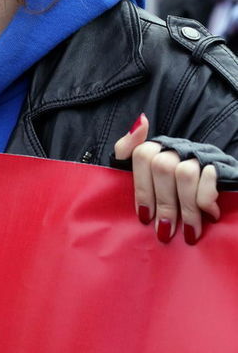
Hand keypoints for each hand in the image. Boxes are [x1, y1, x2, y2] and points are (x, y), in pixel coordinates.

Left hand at [114, 114, 219, 244]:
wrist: (219, 191)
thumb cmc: (173, 191)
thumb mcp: (148, 175)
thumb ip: (131, 149)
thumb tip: (140, 121)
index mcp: (160, 148)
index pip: (142, 154)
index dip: (141, 188)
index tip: (144, 217)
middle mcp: (179, 147)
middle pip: (162, 166)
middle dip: (164, 204)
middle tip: (166, 232)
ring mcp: (200, 154)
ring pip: (184, 173)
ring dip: (186, 208)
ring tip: (189, 231)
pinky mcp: (221, 165)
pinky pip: (209, 176)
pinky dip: (206, 199)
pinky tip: (210, 215)